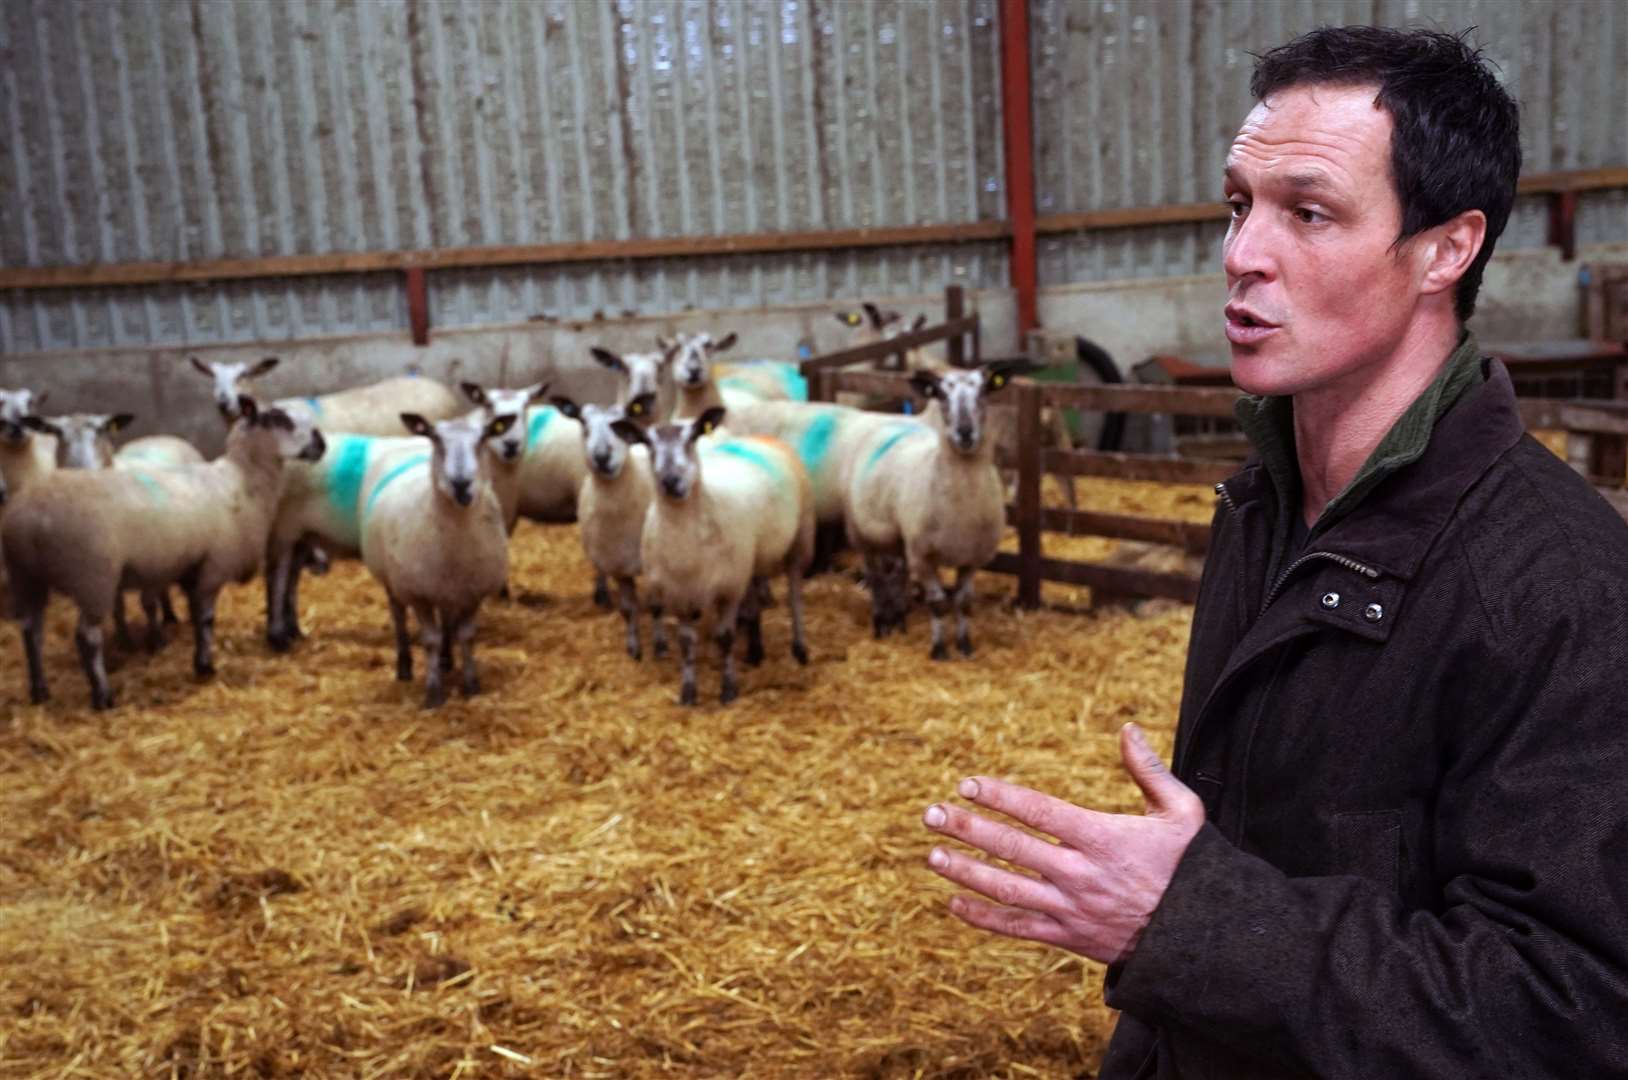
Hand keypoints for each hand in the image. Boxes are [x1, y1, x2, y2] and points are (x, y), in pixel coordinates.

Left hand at [922, 722, 1203, 963]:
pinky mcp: (1069, 937)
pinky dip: (984, 918)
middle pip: (1012, 849)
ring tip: (932, 856)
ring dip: (966, 872)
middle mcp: (1080, 874)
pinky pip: (1018, 928)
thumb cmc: (1192, 868)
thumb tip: (1128, 729)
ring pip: (1007, 889)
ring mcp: (1072, 908)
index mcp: (1103, 838)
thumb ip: (1150, 771)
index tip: (967, 783)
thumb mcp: (1182, 812)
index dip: (1000, 797)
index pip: (1039, 811)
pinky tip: (954, 904)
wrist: (1203, 936)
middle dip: (967, 829)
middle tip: (931, 814)